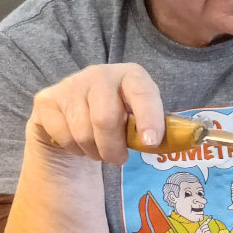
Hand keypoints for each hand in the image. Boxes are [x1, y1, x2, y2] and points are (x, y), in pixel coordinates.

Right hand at [27, 63, 163, 164]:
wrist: (72, 118)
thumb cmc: (116, 120)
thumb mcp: (139, 121)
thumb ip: (156, 130)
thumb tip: (185, 143)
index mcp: (130, 75)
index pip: (142, 93)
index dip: (148, 118)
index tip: (151, 143)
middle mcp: (99, 73)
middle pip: (106, 118)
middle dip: (113, 149)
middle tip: (118, 159)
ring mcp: (70, 84)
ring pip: (83, 133)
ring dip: (94, 152)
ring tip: (98, 149)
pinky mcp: (46, 100)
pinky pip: (63, 137)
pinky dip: (74, 150)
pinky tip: (78, 143)